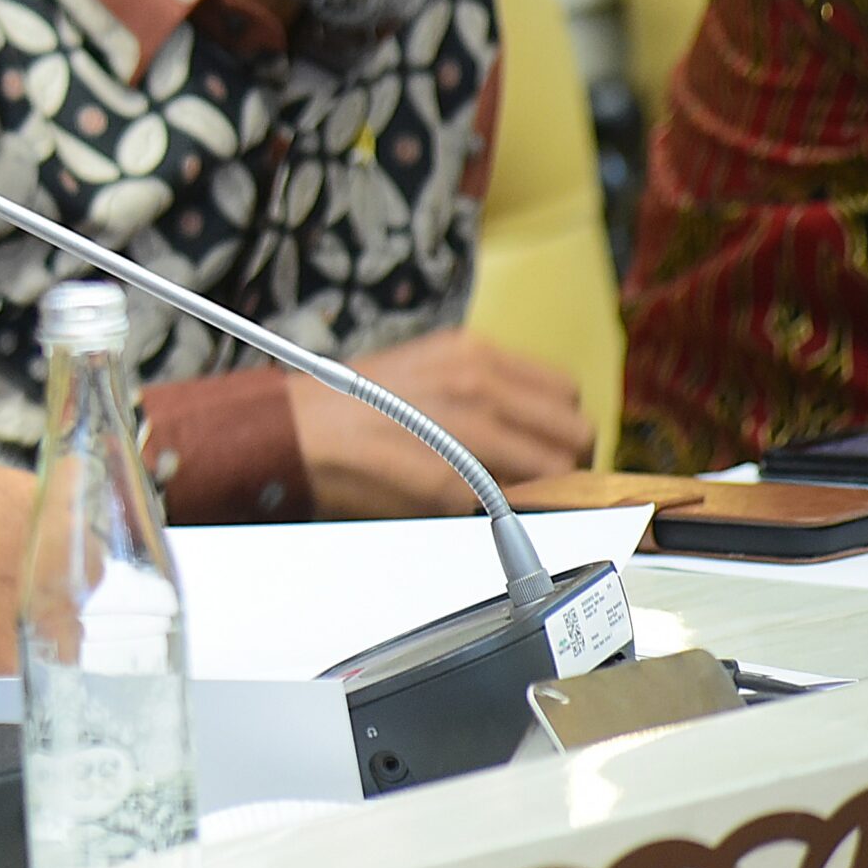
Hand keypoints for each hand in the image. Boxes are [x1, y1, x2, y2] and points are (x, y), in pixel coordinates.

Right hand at [288, 329, 593, 518]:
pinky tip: (474, 508)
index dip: (560, 426)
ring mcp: (469, 433)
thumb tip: (527, 430)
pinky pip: (513, 504)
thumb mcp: (423, 372)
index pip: (564, 392)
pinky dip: (504, 513)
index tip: (548, 446)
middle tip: (542, 479)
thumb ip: (480, 392)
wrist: (292, 432)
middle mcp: (479, 384)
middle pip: (575, 430)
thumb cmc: (346, 406)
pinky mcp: (452, 484)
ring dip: (546, 490)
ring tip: (510, 497)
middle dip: (567, 459)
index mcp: (472, 354)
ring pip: (558, 470)